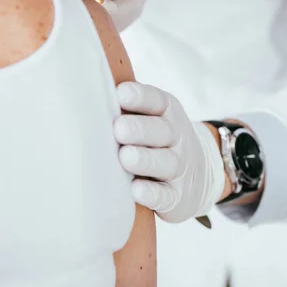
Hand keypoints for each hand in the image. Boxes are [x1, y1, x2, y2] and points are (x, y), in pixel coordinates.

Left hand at [114, 83, 225, 222]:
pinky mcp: (177, 196)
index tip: (121, 93)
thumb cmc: (155, 137)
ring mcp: (179, 167)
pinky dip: (153, 193)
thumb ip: (125, 105)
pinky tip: (136, 190)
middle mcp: (176, 137)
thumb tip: (87, 90)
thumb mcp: (150, 115)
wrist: (199, 173)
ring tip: (125, 157)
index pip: (157, 101)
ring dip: (145, 160)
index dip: (141, 97)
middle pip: (162, 130)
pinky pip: (167, 195)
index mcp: (167, 112)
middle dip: (140, 129)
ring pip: (165, 162)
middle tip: (118, 128)